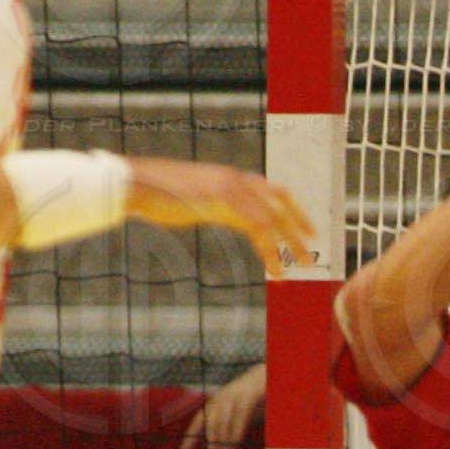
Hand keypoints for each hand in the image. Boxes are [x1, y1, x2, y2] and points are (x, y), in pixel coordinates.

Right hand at [127, 158, 315, 270]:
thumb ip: (219, 206)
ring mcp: (230, 189)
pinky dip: (270, 252)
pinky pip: (257, 230)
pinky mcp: (222, 203)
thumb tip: (231, 217)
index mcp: (232, 177)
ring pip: (272, 218)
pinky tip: (276, 271)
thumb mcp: (198, 199)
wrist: (137, 185)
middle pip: (280, 202)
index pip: (274, 191)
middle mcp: (236, 180)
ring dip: (290, 244)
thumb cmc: (160, 195)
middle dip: (299, 226)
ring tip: (301, 266)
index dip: (293, 209)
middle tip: (312, 249)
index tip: (307, 229)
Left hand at [178, 360, 267, 448]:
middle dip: (212, 446)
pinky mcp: (248, 396)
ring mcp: (234, 396)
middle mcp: (221, 399)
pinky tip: (235, 444)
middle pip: (211, 426)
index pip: (199, 421)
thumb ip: (229, 427)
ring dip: (223, 443)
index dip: (190, 437)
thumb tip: (223, 448)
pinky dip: (236, 432)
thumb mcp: (238, 413)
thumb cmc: (254, 399)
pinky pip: (239, 417)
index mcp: (216, 403)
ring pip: (223, 423)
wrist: (270, 376)